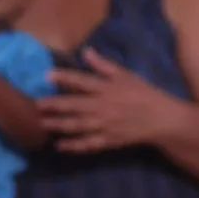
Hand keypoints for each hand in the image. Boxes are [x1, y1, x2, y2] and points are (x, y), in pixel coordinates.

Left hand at [43, 49, 181, 154]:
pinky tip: (60, 146)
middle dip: (55, 105)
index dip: (64, 78)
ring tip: (43, 123)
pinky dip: (74, 146)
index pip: (82, 81)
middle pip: (75, 106)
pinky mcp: (108, 140)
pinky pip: (88, 144)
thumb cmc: (143, 94)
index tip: (46, 75)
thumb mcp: (126, 75)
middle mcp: (104, 107)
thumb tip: (86, 51)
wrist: (161, 119)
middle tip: (37, 105)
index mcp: (108, 89)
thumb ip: (104, 65)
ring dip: (59, 125)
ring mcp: (105, 126)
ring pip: (78, 126)